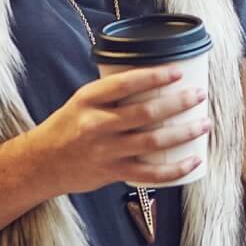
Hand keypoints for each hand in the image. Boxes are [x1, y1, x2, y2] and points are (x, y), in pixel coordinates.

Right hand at [22, 66, 209, 194]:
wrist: (41, 163)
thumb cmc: (69, 126)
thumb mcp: (84, 101)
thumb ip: (114, 93)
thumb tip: (156, 80)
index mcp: (89, 100)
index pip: (124, 84)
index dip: (153, 77)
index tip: (178, 71)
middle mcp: (96, 124)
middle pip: (145, 113)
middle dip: (178, 103)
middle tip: (199, 95)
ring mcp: (105, 150)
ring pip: (152, 142)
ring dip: (183, 133)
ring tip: (204, 124)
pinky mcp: (111, 172)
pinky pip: (149, 174)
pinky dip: (174, 169)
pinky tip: (192, 161)